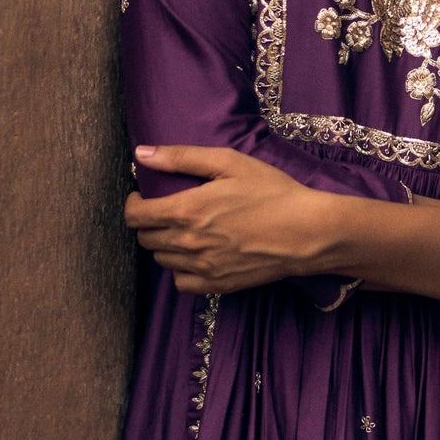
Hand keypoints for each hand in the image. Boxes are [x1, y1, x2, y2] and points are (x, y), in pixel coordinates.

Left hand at [125, 145, 326, 293]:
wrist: (306, 232)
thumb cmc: (272, 192)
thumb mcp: (228, 163)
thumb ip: (181, 158)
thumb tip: (141, 154)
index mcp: (186, 211)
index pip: (136, 216)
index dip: (133, 204)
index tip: (142, 196)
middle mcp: (188, 243)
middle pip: (145, 239)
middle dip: (149, 223)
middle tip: (166, 211)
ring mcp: (202, 267)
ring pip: (161, 261)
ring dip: (165, 245)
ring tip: (184, 231)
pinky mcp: (217, 285)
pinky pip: (181, 282)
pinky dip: (181, 270)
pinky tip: (196, 256)